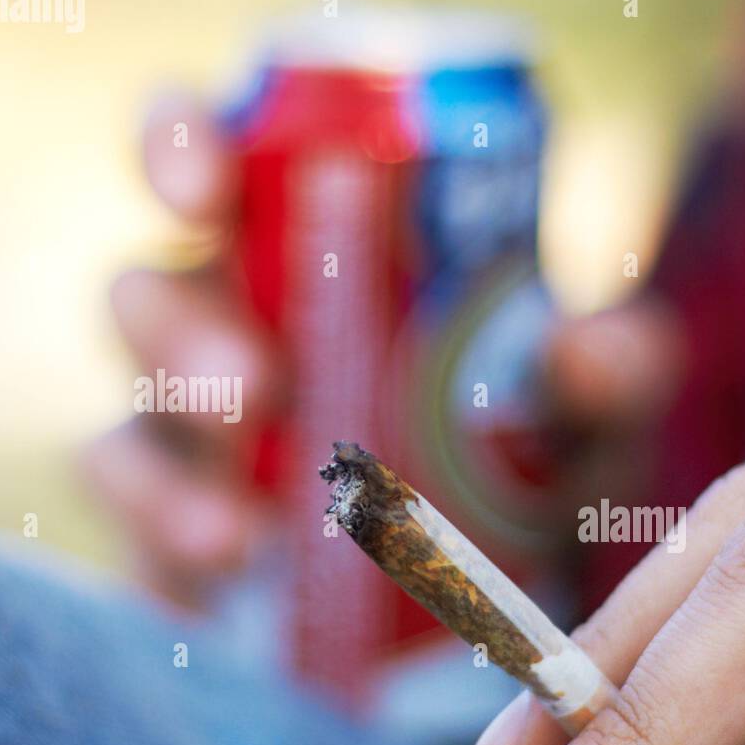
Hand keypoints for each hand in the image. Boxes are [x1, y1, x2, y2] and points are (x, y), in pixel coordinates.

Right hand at [86, 92, 681, 608]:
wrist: (512, 592)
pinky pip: (139, 525)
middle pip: (152, 295)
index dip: (182, 152)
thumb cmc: (539, 464)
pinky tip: (229, 555)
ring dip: (178, 458)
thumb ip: (612, 372)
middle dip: (180, 329)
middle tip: (259, 385)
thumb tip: (580, 352)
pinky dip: (169, 529)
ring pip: (132, 414)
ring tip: (241, 512)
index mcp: (317, 263)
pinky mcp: (188, 537)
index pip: (220, 170)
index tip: (203, 185)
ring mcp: (205, 445)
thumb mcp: (591, 415)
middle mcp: (242, 336)